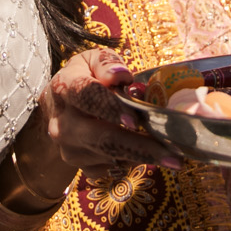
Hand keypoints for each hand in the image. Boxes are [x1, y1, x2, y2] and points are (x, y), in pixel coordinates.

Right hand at [17, 47, 176, 199]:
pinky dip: (132, 162)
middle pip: (102, 138)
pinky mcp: (79, 165)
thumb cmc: (84, 77)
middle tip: (173, 156)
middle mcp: (62, 122)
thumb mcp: (91, 60)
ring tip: (172, 157)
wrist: (57, 107)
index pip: (87, 97)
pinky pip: (110, 169)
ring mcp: (69, 148)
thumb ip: (106, 63)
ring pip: (110, 157)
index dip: (112, 108)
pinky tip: (147, 154)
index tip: (137, 121)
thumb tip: (121, 76)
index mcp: (64, 88)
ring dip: (143, 157)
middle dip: (140, 148)